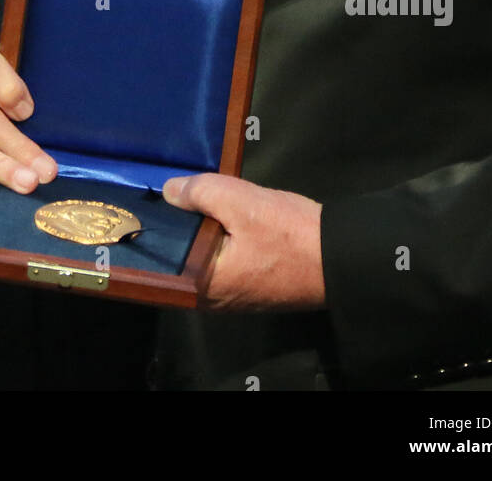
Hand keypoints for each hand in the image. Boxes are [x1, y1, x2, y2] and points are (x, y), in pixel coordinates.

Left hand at [163, 173, 324, 310]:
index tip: (150, 202)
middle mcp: (212, 300)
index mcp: (202, 285)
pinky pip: (223, 261)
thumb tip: (169, 191)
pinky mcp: (251, 288)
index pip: (162, 259)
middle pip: (182, 257)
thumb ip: (199, 193)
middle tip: (172, 192)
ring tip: (195, 198)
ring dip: (203, 232)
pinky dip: (221, 240)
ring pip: (204, 257)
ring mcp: (233, 296)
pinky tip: (223, 216)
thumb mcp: (239, 201)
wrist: (341, 257)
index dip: (158, 227)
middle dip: (181, 227)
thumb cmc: (287, 234)